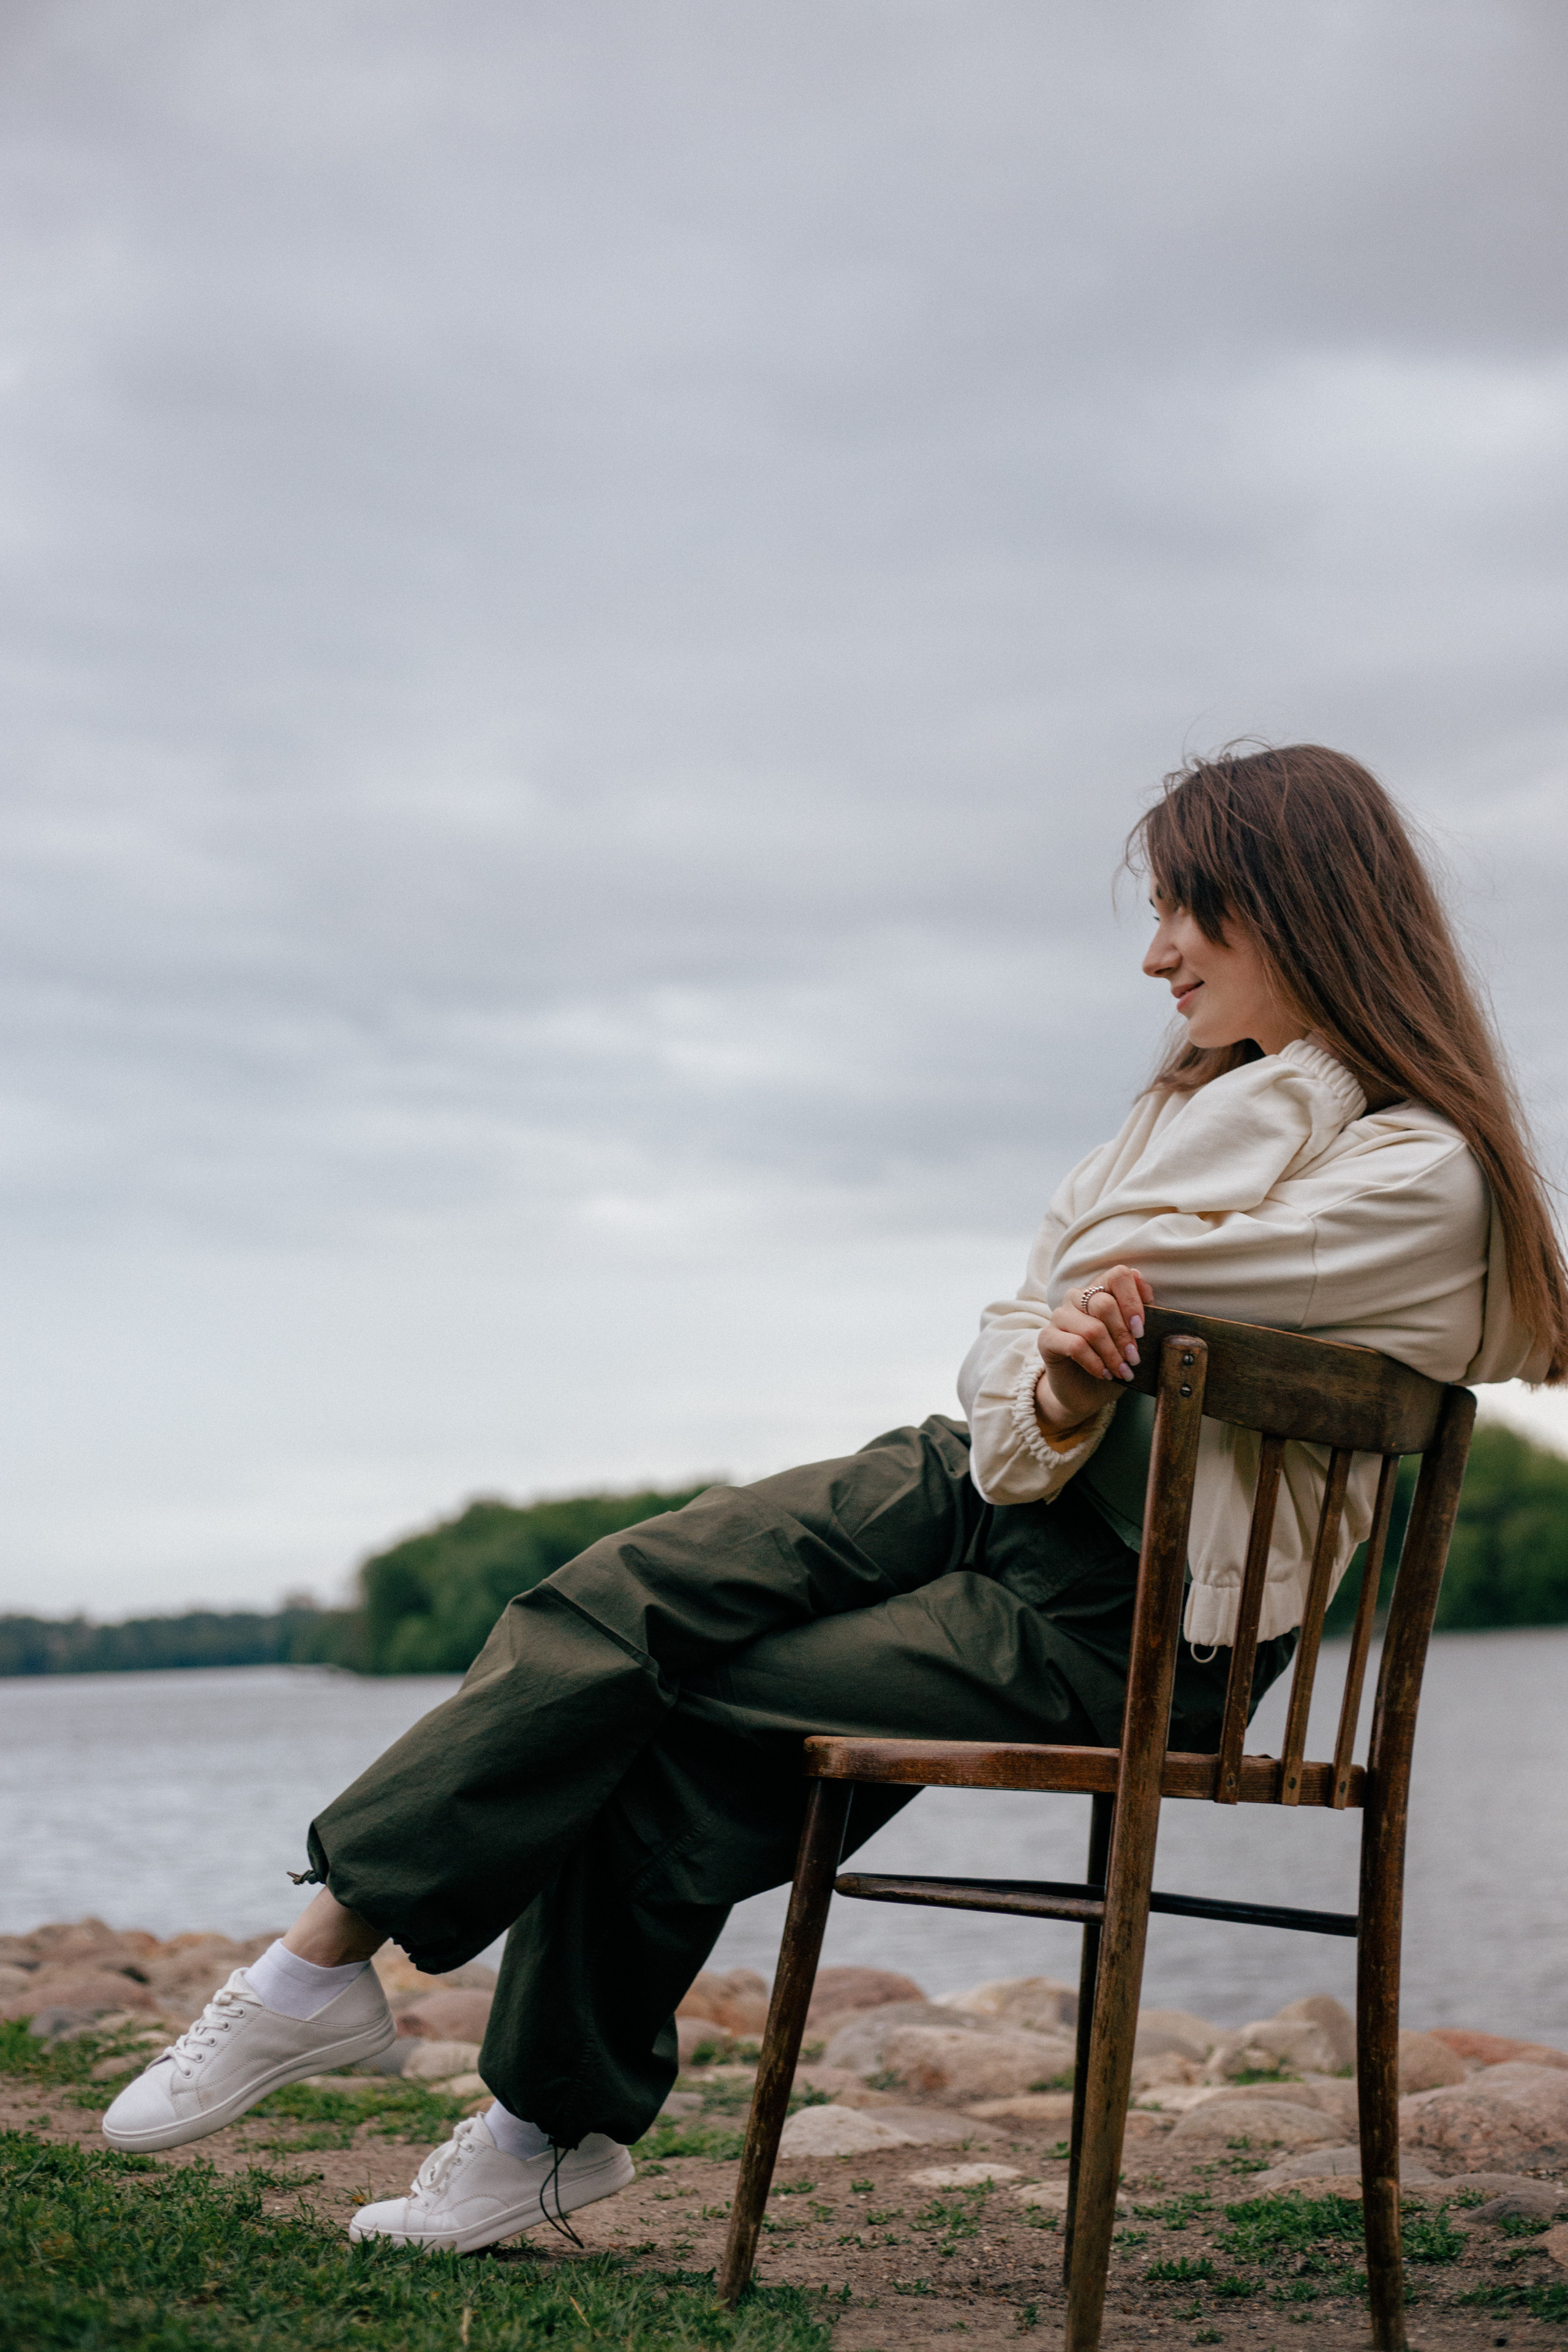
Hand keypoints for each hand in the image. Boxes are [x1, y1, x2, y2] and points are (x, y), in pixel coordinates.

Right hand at [1033, 1264, 1153, 1439]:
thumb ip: (1140, 1311)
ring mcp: (1059, 1315)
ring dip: (1112, 1355)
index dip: (1133, 1301)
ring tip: (1121, 1371)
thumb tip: (1143, 1285)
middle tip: (1134, 1359)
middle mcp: (1077, 1297)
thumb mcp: (1133, 1338)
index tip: (1141, 1330)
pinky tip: (1104, 1374)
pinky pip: (1075, 1346)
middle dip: (1124, 1336)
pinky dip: (1095, 1363)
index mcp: (1100, 1289)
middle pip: (1104, 1304)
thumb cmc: (1112, 1360)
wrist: (1085, 1391)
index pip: (1119, 1275)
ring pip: (1092, 1329)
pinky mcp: (1046, 1337)